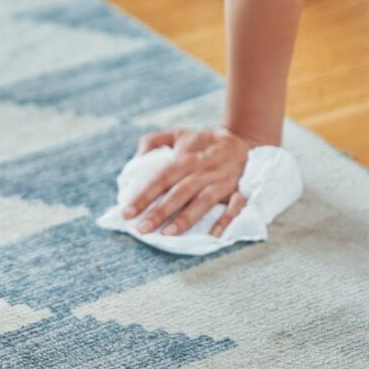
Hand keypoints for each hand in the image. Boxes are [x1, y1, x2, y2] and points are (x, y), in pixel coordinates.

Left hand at [123, 126, 263, 236]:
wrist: (241, 140)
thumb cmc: (202, 142)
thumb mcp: (177, 134)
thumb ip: (153, 142)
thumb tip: (136, 159)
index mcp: (186, 158)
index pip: (161, 177)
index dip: (144, 195)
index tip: (127, 213)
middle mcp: (203, 170)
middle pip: (179, 192)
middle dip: (160, 212)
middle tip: (142, 229)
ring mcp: (222, 181)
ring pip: (203, 201)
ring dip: (186, 218)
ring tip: (168, 234)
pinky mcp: (240, 190)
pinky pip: (235, 205)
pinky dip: (226, 219)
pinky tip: (213, 235)